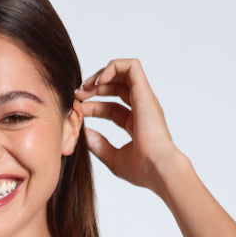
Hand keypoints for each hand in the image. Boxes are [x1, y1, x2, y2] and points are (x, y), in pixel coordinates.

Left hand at [75, 59, 184, 195]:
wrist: (158, 168)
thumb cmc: (142, 169)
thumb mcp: (113, 158)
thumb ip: (99, 145)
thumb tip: (84, 133)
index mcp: (136, 124)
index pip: (111, 108)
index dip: (93, 107)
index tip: (78, 111)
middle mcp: (142, 108)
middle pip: (116, 88)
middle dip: (94, 88)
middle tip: (77, 95)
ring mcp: (144, 99)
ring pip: (124, 73)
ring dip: (102, 75)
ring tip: (86, 86)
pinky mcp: (145, 92)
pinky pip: (131, 67)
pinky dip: (113, 67)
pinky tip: (98, 82)